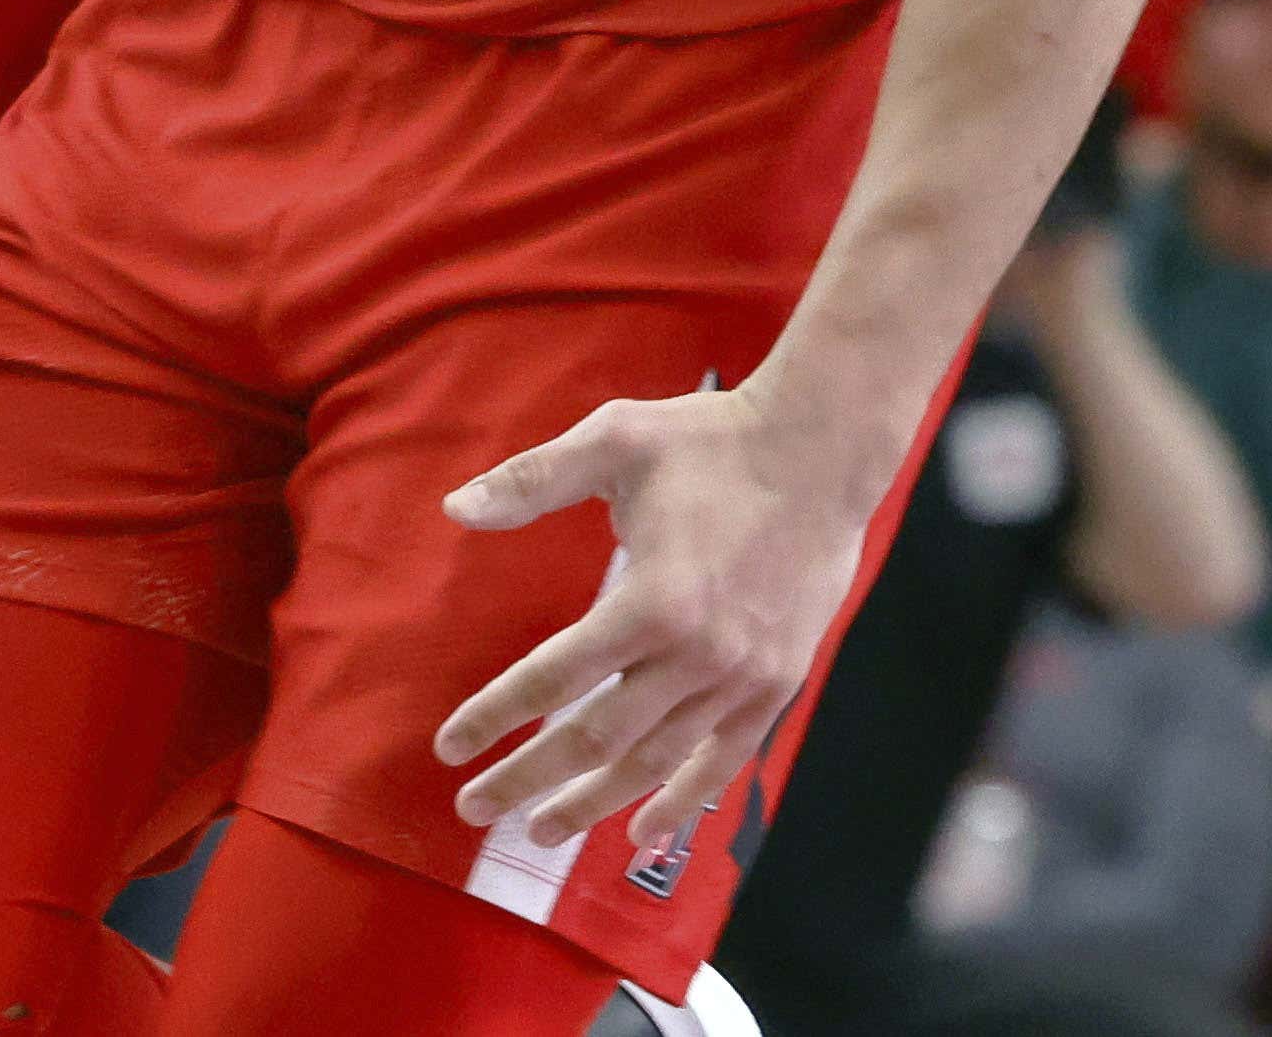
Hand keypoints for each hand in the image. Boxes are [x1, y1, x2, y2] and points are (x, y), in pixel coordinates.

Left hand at [437, 377, 901, 846]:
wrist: (821, 455)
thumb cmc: (712, 443)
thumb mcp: (614, 441)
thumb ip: (532, 480)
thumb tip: (453, 508)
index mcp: (650, 599)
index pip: (553, 679)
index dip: (495, 717)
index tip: (449, 747)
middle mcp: (696, 655)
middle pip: (595, 738)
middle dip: (529, 779)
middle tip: (476, 807)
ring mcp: (741, 678)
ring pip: (654, 762)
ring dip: (593, 802)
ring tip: (542, 829)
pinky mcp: (776, 685)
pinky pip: (722, 762)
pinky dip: (681, 802)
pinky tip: (643, 831)